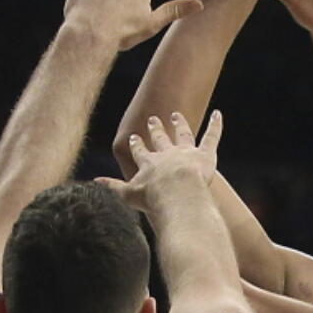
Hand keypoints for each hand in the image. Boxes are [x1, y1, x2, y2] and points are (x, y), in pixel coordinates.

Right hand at [97, 110, 222, 213]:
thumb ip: (112, 188)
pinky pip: (211, 136)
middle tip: (153, 120)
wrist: (177, 195)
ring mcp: (186, 152)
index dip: (137, 145)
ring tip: (176, 116)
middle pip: (160, 139)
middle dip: (156, 130)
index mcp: (148, 163)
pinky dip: (215, 125)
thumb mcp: (129, 194)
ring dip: (180, 124)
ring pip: (183, 134)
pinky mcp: (205, 154)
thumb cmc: (154, 198)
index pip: (140, 152)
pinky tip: (218, 114)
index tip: (134, 137)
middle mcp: (166, 153)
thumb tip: (93, 183)